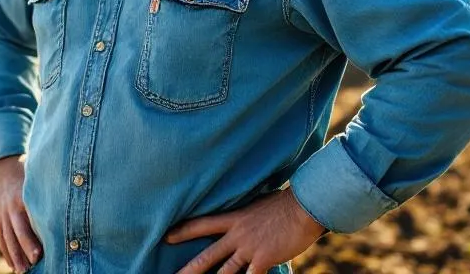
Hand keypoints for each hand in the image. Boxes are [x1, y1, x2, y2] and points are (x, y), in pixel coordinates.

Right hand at [0, 155, 41, 272]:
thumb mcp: (37, 181)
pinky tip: (12, 265)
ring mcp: (2, 214)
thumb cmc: (28, 177)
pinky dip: (6, 252)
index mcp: (22, 197)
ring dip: (14, 255)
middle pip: (16, 231)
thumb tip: (72, 206)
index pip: (28, 218)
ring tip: (22, 271)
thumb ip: (49, 194)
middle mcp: (11, 207)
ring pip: (7, 238)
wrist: (2, 171)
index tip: (41, 251)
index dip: (33, 235)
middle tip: (33, 264)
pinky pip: (1, 238)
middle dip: (24, 248)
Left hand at [165, 186, 325, 273]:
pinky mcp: (264, 259)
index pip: (202, 224)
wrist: (303, 206)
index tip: (167, 237)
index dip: (183, 231)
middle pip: (208, 255)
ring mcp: (250, 249)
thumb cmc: (284, 203)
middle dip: (189, 269)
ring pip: (224, 272)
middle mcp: (238, 235)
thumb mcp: (258, 204)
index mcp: (234, 218)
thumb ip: (247, 214)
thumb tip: (245, 215)